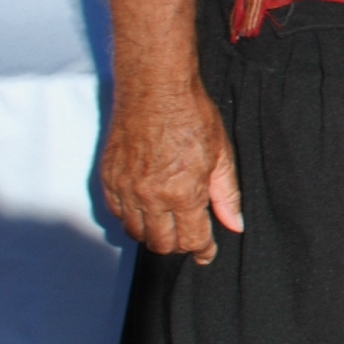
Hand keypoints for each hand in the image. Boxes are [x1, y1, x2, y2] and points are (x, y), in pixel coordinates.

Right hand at [99, 76, 242, 263]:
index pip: (192, 239)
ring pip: (136, 233)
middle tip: (189, 235)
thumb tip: (235, 225)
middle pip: (161, 243)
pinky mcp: (108, 179)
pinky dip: (131, 217)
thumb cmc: (192, 116)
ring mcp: (125, 189)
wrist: (154, 89)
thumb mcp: (221, 155)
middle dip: (178, 245)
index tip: (206, 253)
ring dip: (153, 234)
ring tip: (168, 222)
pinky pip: (117, 214)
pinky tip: (146, 208)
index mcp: (182, 193)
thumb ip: (226, 195)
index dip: (202, 251)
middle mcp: (150, 197)